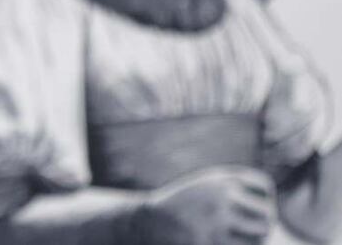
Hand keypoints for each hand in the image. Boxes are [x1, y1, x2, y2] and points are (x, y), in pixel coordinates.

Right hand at [131, 167, 276, 244]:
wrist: (148, 222)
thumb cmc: (183, 205)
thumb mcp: (207, 186)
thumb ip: (235, 188)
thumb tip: (269, 211)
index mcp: (220, 179)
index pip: (263, 185)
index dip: (263, 197)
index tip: (251, 206)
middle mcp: (220, 197)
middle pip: (266, 215)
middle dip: (263, 224)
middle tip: (252, 230)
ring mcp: (215, 222)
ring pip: (258, 238)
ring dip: (254, 241)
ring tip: (241, 239)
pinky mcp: (208, 243)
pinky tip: (225, 242)